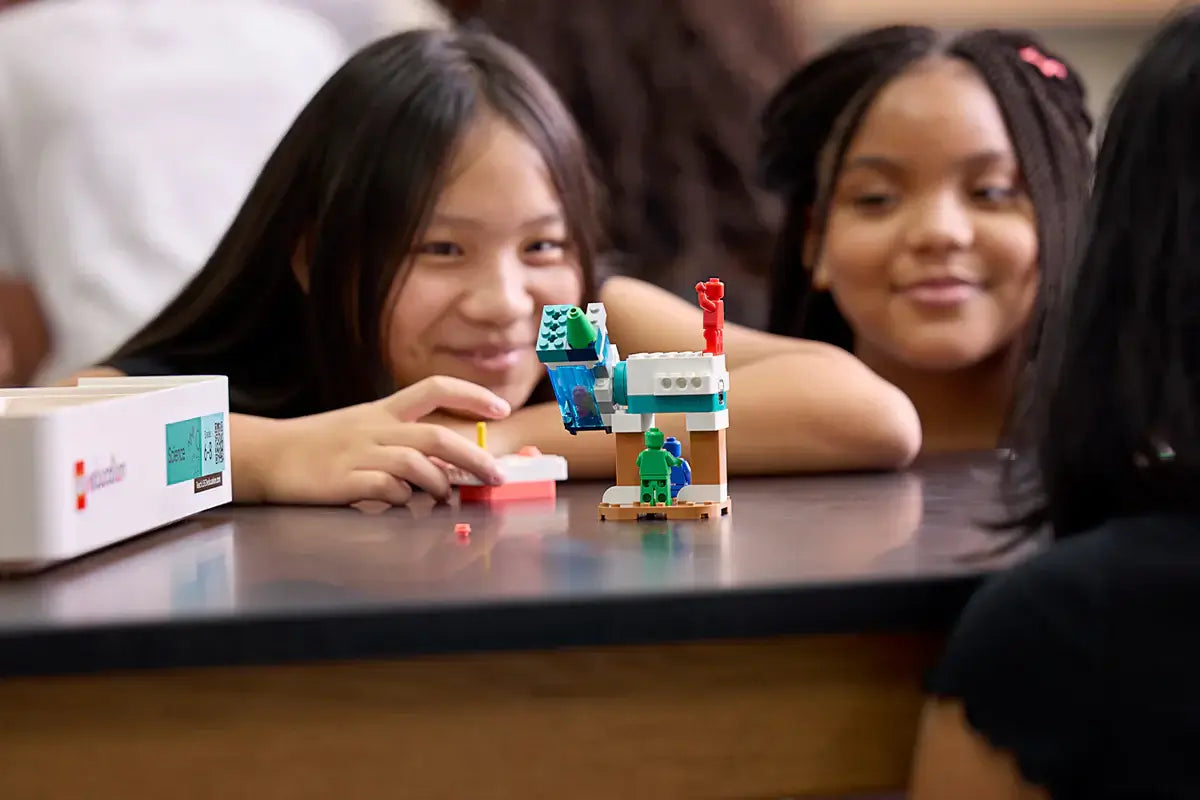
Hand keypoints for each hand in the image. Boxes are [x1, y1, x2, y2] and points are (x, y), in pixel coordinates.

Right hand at [258, 376, 510, 505]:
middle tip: (496, 476)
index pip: (434, 388)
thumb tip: (445, 463)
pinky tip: (402, 503)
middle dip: (475, 457)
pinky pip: (388, 488)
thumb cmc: (318, 446)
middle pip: (438, 435)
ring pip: (418, 462)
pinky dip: (403, 498)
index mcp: (382, 410)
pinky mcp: (344, 480)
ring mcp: (360, 453)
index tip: (501, 408)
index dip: (472, 394)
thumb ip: (400, 440)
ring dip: (440, 483)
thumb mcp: (360, 428)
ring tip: (445, 496)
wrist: (265, 455)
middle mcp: (375, 427)